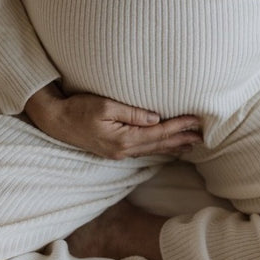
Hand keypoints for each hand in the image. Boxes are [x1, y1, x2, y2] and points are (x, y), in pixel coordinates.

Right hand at [24, 83, 202, 159]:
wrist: (56, 121)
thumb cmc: (78, 109)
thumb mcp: (105, 106)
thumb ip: (132, 113)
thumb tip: (156, 118)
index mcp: (123, 140)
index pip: (158, 133)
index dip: (179, 126)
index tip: (196, 120)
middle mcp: (123, 150)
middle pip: (159, 145)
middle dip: (182, 139)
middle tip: (204, 137)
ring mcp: (118, 153)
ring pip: (153, 150)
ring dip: (173, 146)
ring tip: (192, 144)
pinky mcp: (114, 150)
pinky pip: (143, 150)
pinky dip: (159, 148)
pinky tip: (167, 147)